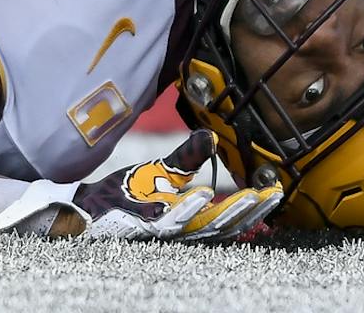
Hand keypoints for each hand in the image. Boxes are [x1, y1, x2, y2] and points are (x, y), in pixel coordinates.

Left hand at [65, 131, 281, 242]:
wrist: (86, 206)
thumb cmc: (126, 193)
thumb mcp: (162, 171)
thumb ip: (186, 158)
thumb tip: (212, 136)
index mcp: (189, 216)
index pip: (228, 214)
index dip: (254, 205)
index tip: (276, 190)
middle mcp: (178, 227)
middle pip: (220, 225)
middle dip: (247, 211)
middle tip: (270, 196)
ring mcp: (159, 228)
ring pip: (196, 225)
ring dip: (220, 211)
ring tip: (242, 196)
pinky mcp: (138, 226)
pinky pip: (164, 220)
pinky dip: (183, 209)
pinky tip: (199, 195)